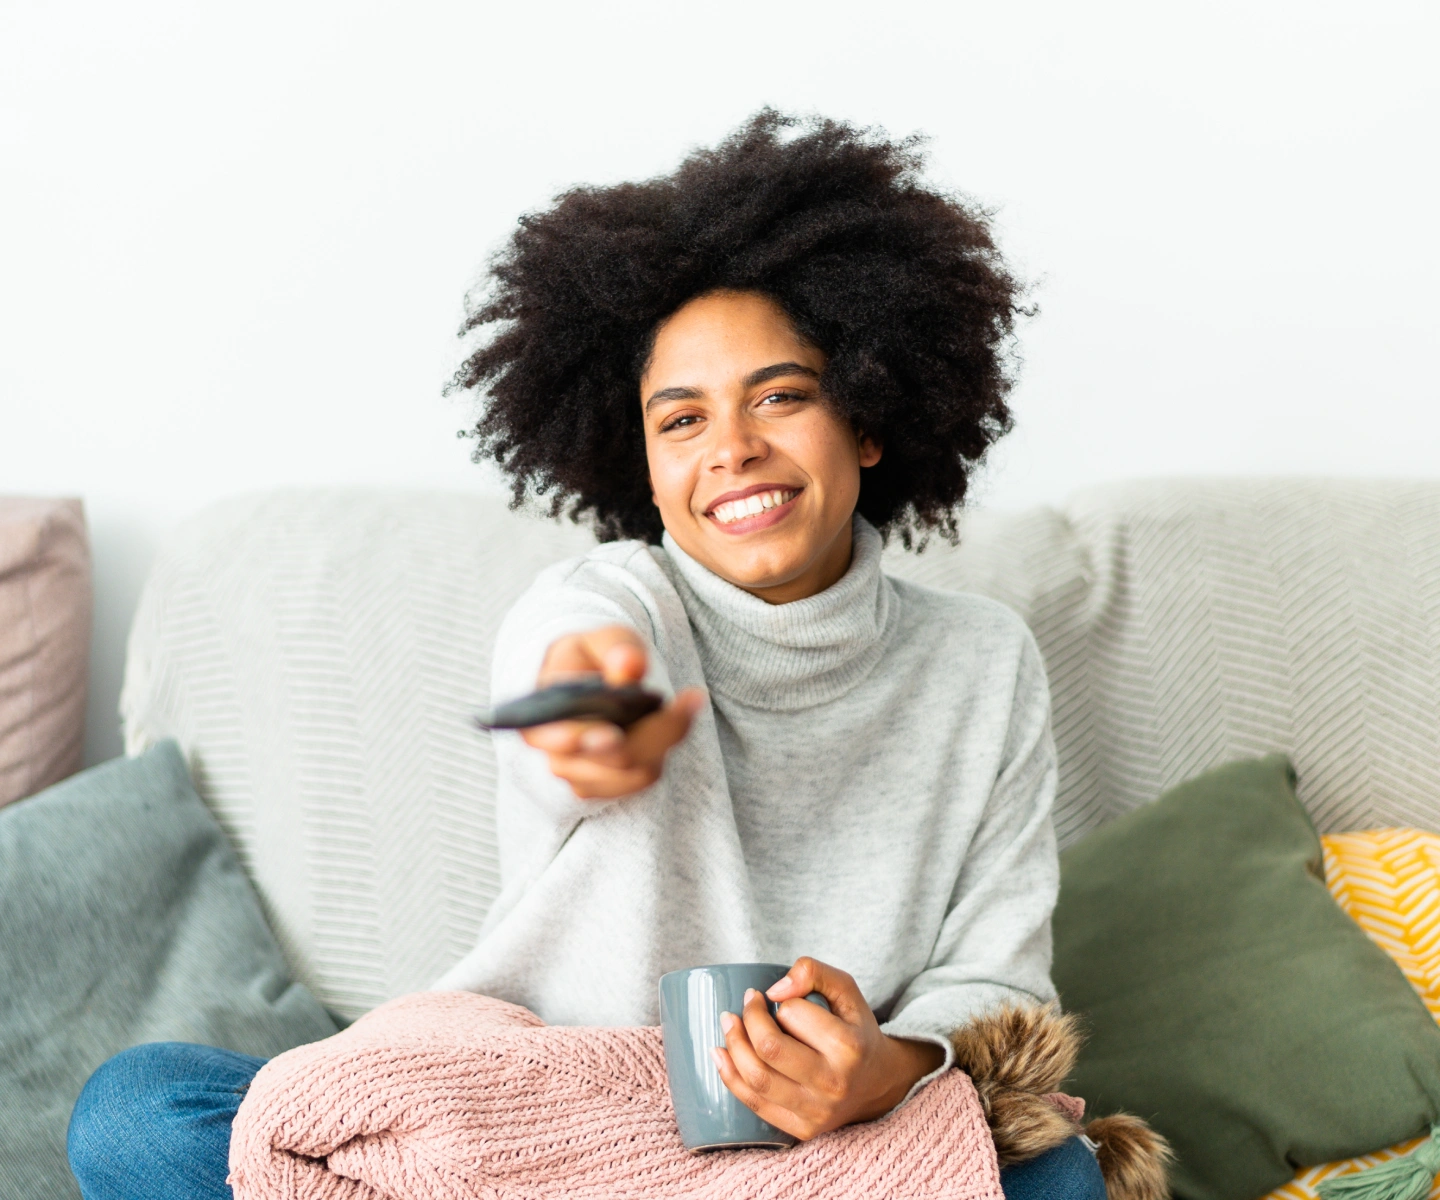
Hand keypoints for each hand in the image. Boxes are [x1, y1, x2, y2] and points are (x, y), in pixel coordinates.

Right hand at [521, 625, 704, 799]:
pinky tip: (677, 719)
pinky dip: (665, 750)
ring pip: (635, 772)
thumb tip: (630, 665)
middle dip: (651, 736)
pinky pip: (643, 778)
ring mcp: (581, 775)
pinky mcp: (606, 786)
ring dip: (664, 739)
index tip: (614, 734)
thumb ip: (614, 648)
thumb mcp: (600, 641)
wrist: (587, 682)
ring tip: (685, 703)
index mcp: (540, 715)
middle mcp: (556, 754)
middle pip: (611, 758)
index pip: (556, 738)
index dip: (581, 740)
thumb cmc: (589, 659)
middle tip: (685, 707)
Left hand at [712, 956, 944, 1139]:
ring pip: (757, 1079)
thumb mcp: (847, 991)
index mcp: (848, 1046)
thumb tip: (774, 990)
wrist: (878, 1084)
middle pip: (769, 1048)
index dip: (778, 1000)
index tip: (773, 996)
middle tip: (746, 1002)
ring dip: (733, 1046)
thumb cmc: (856, 1031)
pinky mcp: (802, 1129)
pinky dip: (730, 1077)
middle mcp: (833, 1083)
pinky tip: (720, 1055)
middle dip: (747, 1019)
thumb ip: (814, 972)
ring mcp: (817, 1111)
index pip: (793, 1014)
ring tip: (729, 1023)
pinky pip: (755, 1104)